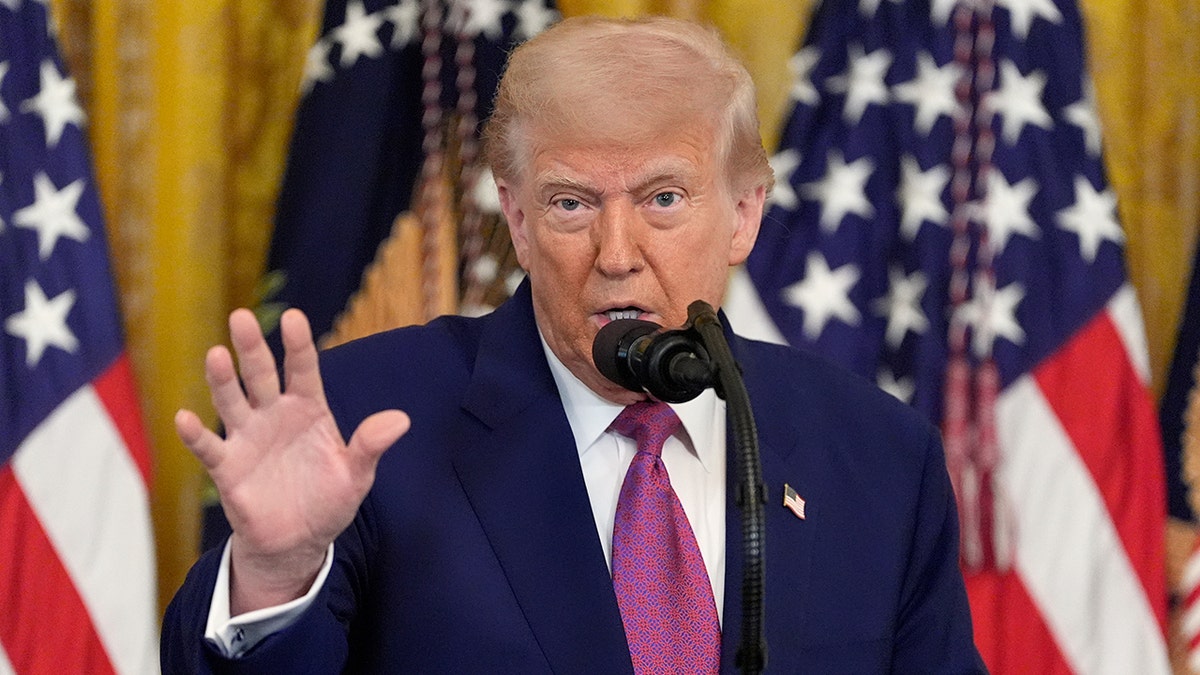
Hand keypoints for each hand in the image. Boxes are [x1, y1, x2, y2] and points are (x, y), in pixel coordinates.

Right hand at [174, 308, 409, 613]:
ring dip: (223, 380)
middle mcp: (274, 415)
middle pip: (261, 375)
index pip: (303, 370)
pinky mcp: (228, 468)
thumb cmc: (328, 501)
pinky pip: (209, 447)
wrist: (298, 542)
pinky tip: (184, 418)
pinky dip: (196, 434)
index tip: (293, 317)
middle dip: (252, 348)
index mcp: (309, 409)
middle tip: (241, 317)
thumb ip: (370, 445)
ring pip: (232, 401)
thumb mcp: (356, 475)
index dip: (299, 345)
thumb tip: (401, 420)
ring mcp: (248, 438)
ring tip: (216, 355)